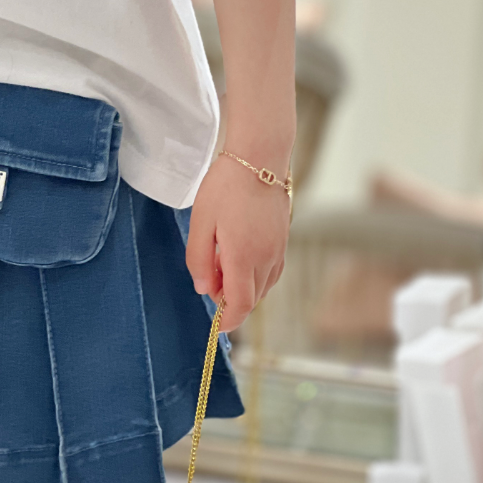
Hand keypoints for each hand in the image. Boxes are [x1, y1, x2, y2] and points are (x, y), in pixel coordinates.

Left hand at [185, 154, 290, 331]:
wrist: (260, 158)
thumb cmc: (226, 186)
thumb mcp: (201, 222)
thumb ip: (199, 260)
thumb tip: (204, 289)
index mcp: (244, 257)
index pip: (241, 304)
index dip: (229, 320)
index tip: (217, 325)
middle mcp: (266, 258)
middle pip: (252, 298)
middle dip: (230, 300)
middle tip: (209, 277)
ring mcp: (279, 250)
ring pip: (263, 286)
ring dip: (242, 286)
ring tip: (220, 259)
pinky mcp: (283, 240)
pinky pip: (271, 271)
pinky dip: (255, 274)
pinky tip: (238, 254)